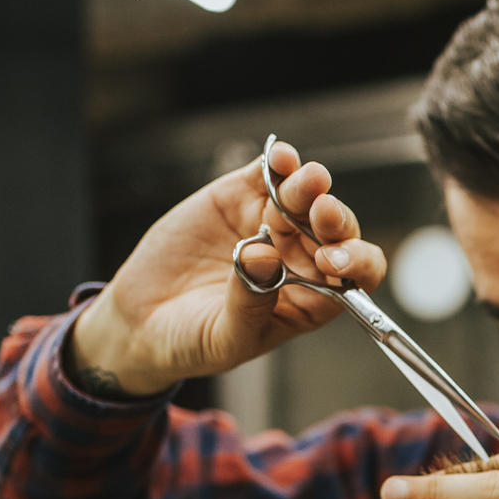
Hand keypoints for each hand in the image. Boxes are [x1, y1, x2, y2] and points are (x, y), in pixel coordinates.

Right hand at [67, 140, 387, 397]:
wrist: (142, 321)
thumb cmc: (194, 341)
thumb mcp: (226, 337)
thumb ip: (249, 303)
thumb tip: (262, 257)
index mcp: (313, 298)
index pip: (356, 275)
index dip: (355, 263)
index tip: (333, 260)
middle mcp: (302, 258)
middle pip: (336, 231)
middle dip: (334, 220)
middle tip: (320, 213)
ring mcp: (273, 223)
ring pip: (305, 198)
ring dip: (309, 187)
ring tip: (304, 182)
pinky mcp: (240, 197)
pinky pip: (267, 174)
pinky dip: (278, 162)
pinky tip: (280, 156)